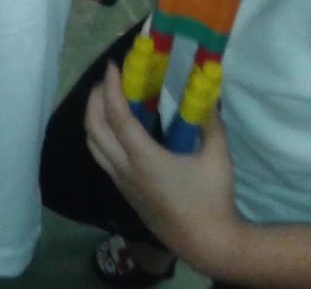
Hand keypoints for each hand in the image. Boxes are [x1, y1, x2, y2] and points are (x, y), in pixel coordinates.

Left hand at [85, 63, 249, 278]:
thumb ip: (211, 124)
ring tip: (108, 99)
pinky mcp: (124, 191)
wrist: (206, 243)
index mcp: (144, 158)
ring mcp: (121, 182)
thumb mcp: (218, 158)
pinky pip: (100, 156)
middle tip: (109, 80)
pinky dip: (100, 135)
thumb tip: (206, 98)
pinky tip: (117, 128)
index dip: (112, 88)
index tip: (113, 66)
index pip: (117, 116)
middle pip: (94, 127)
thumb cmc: (212, 200)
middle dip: (95, 98)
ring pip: (92, 143)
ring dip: (93, 116)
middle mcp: (125, 169)